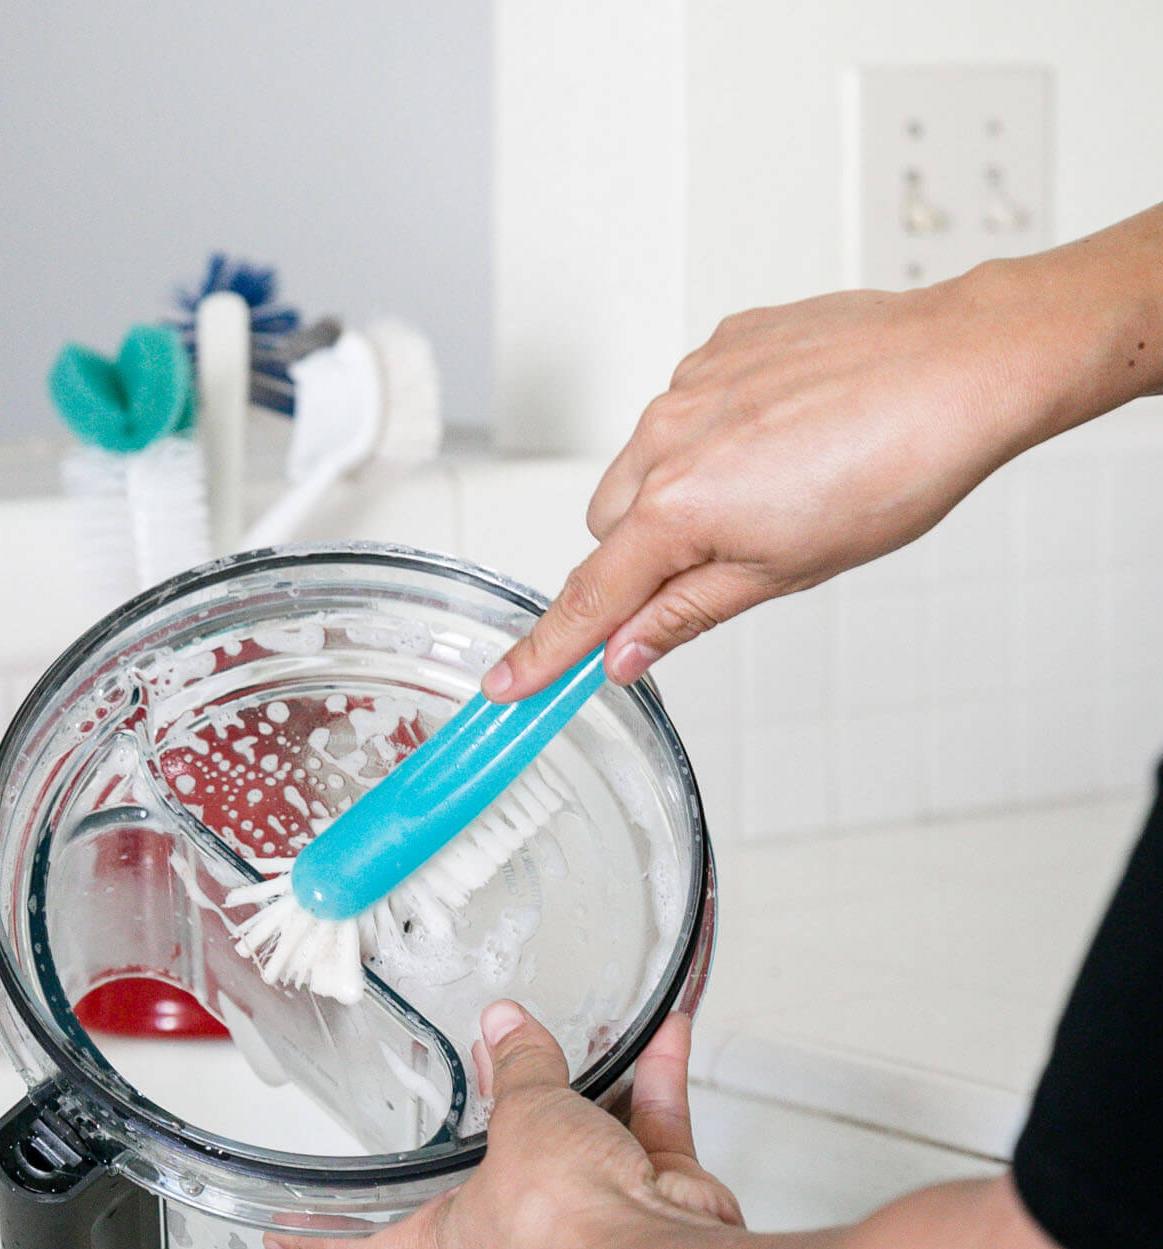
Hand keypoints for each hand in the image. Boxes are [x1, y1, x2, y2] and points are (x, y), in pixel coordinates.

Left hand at [268, 1003, 740, 1248]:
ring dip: (583, 1080)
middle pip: (497, 1167)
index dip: (323, 1240)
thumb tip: (505, 1031)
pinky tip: (659, 1031)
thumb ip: (518, 1072)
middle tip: (486, 1061)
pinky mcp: (650, 1194)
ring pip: (581, 1135)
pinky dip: (655, 1076)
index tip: (284, 1232)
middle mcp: (522, 1230)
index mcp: (456, 1237)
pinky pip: (650, 1124)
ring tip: (567, 1026)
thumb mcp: (520, 1123)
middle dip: (500, 1114)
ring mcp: (589, 1214)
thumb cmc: (569, 1229)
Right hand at [483, 195, 1162, 704]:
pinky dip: (716, 432)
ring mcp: (688, 384)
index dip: (547, 649)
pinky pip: (685, 405)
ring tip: (778, 485)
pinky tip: (787, 434)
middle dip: (644, 557)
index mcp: (676, 507)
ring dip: (681, 491)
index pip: (590, 597)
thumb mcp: (790, 570)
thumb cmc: (897, 465)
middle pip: (609, 528)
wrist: (962, 367)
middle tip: (724, 562)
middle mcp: (662, 438)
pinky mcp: (722, 345)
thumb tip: (629, 653)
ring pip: (644, 463)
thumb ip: (688, 613)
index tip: (506, 684)